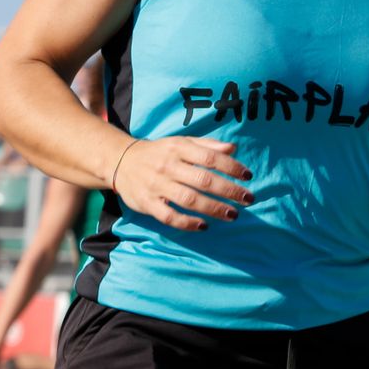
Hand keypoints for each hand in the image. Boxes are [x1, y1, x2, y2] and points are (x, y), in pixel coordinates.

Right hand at [110, 137, 253, 230]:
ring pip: (189, 199)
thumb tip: (234, 148)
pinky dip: (187, 223)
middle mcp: (168, 166)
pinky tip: (204, 225)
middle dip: (228, 190)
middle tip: (248, 199)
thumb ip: (207, 145)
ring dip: (213, 208)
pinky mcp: (147, 203)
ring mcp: (157, 185)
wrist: (121, 161)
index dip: (231, 167)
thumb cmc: (159, 153)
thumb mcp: (181, 142)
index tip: (248, 176)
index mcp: (178, 148)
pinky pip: (169, 216)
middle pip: (203, 180)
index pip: (210, 157)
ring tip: (232, 214)